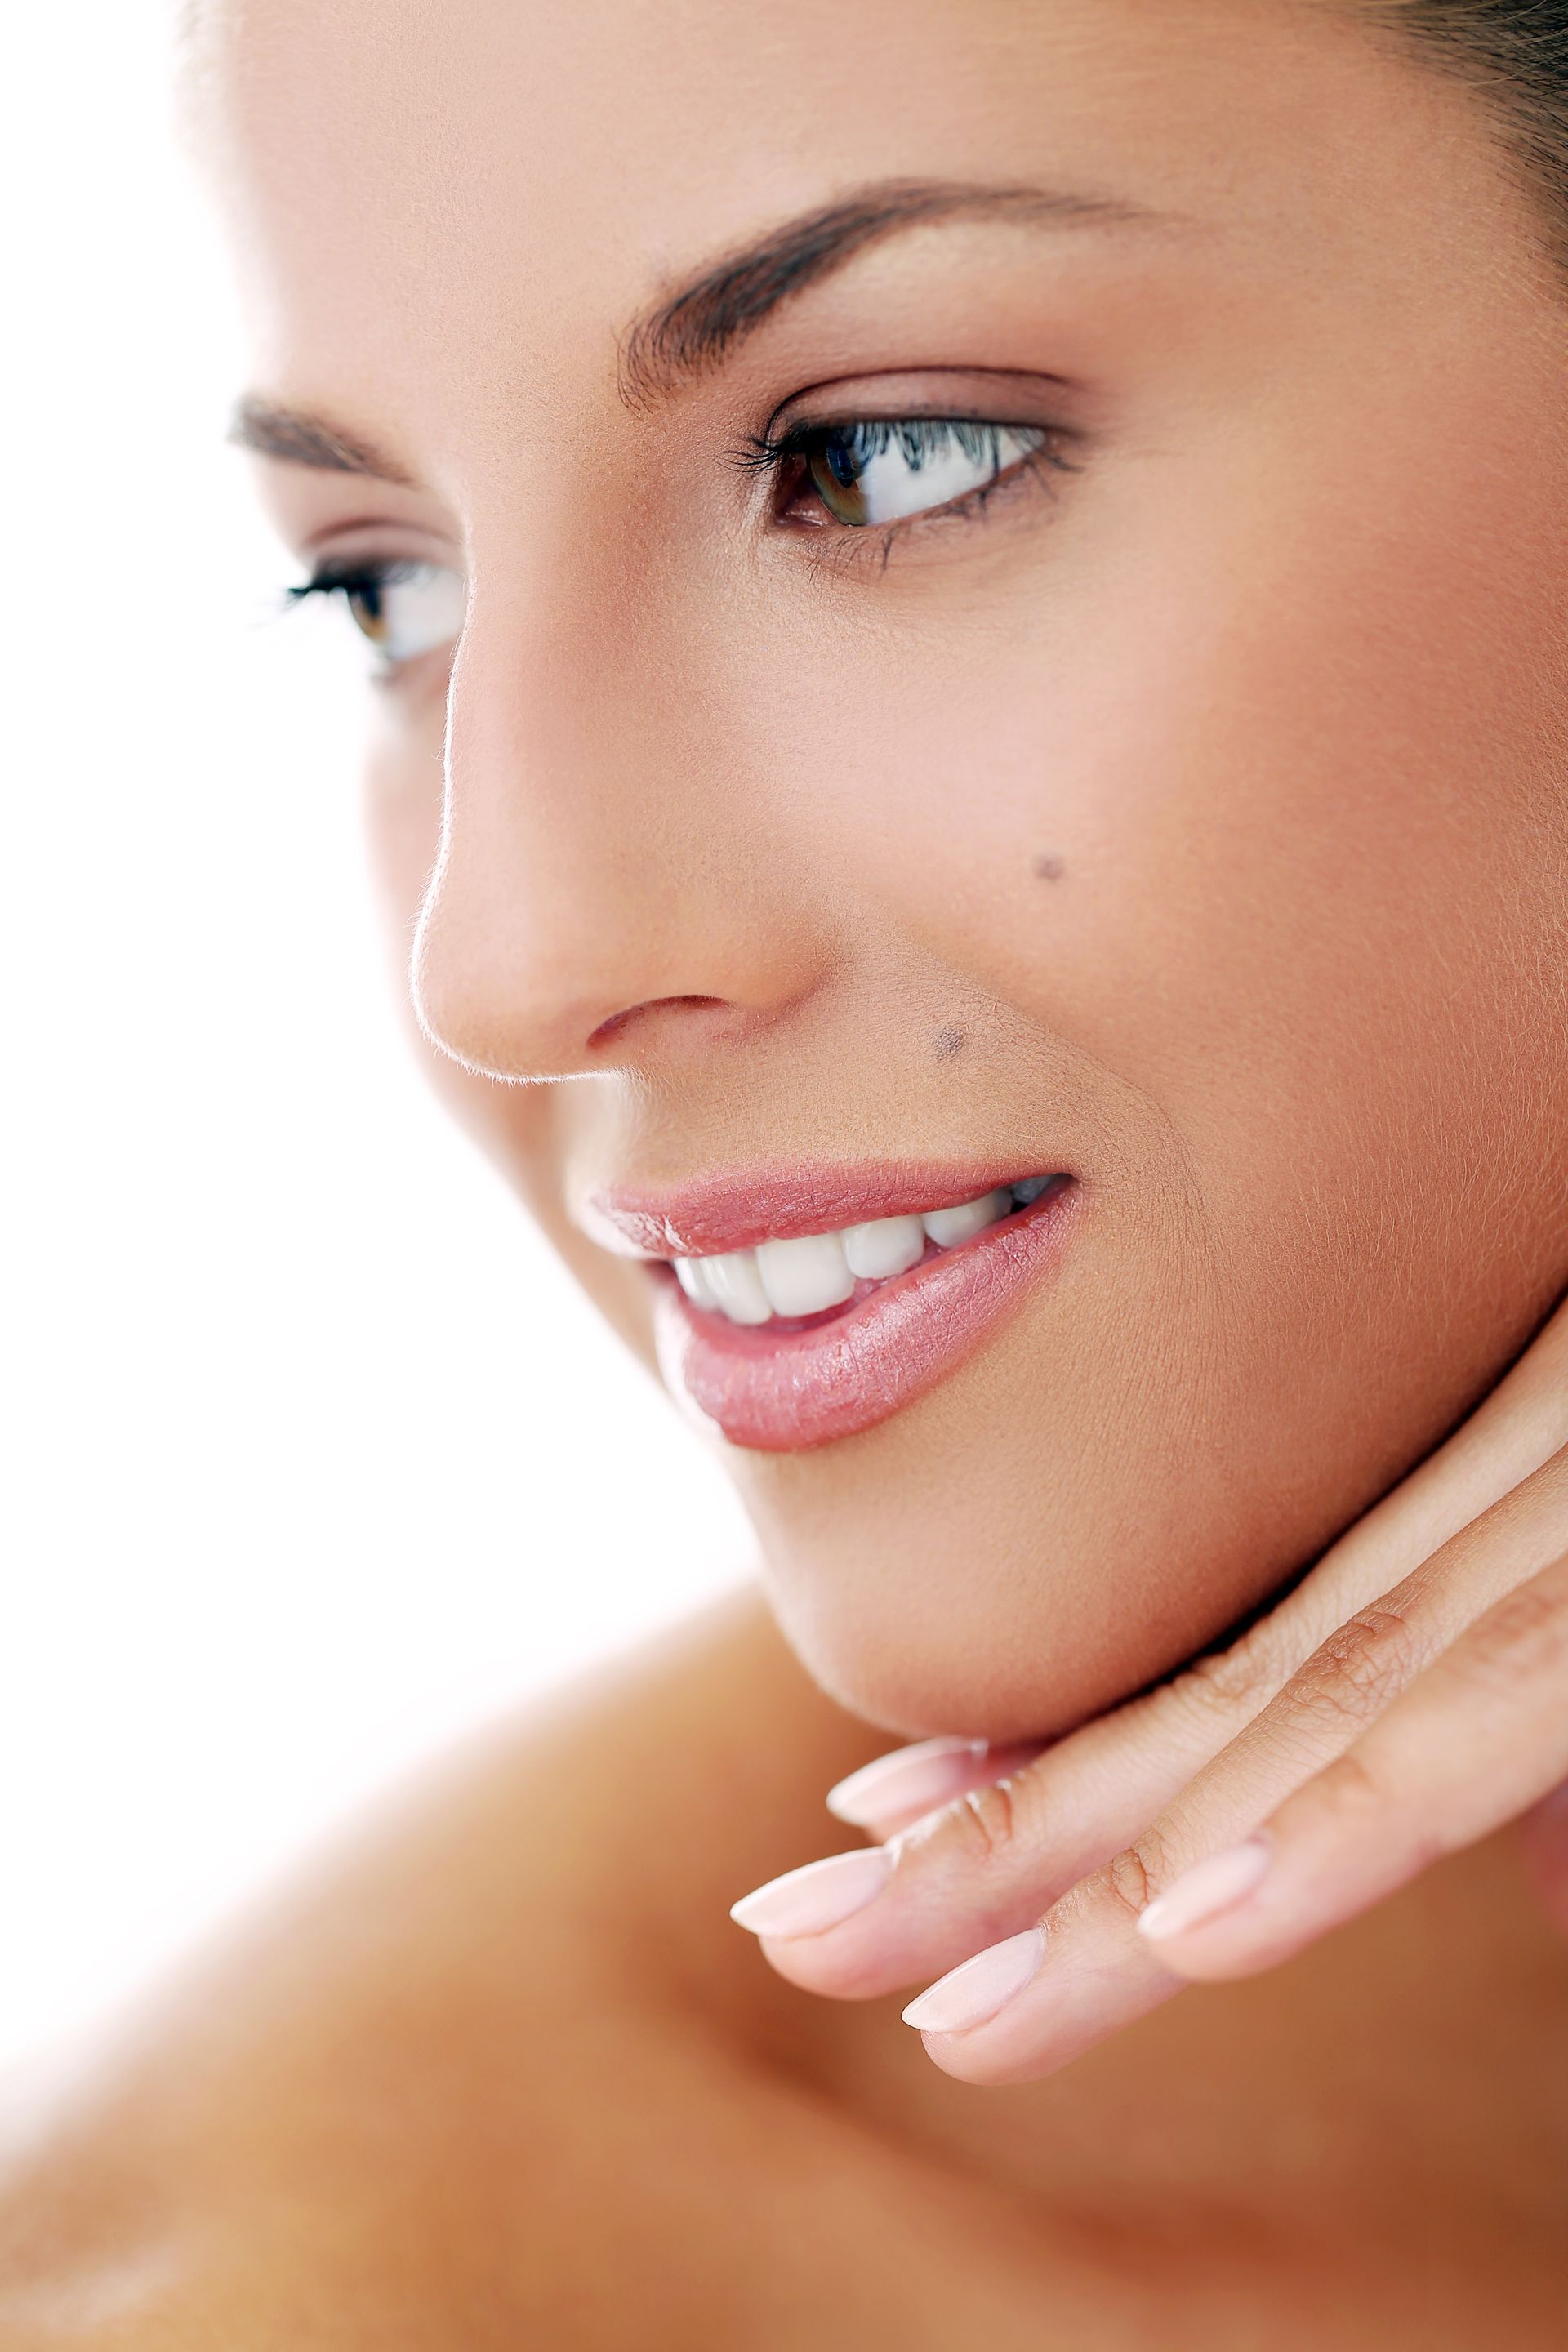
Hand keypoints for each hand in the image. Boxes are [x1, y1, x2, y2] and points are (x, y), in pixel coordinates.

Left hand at [729, 1296, 1567, 2084]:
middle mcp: (1499, 1493)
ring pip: (1301, 1717)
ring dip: (1107, 1873)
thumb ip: (1533, 1697)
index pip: (1246, 1652)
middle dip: (1003, 1840)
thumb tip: (1539, 1885)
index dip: (1055, 1752)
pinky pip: (1489, 1713)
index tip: (869, 1823)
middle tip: (797, 1929)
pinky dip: (1332, 1830)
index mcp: (1490, 1493)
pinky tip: (1185, 1929)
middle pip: (1223, 1696)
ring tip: (940, 2005)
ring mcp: (1560, 1521)